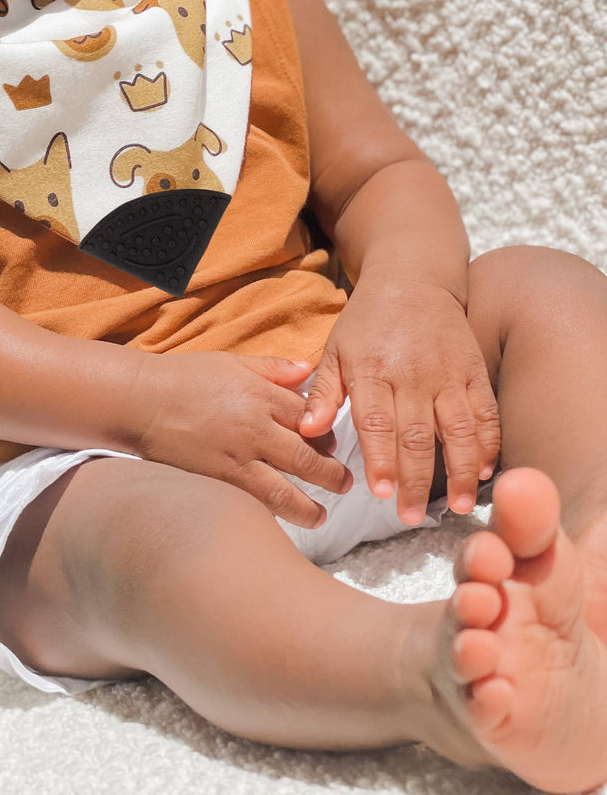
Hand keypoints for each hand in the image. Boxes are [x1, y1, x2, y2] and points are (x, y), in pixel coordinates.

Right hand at [133, 351, 352, 528]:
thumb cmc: (183, 377)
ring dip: (310, 507)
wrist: (138, 401)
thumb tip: (308, 370)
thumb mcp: (231, 362)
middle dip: (332, 474)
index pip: (311, 418)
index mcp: (261, 395)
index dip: (328, 433)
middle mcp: (255, 429)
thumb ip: (272, 368)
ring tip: (321, 515)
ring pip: (286, 491)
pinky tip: (283, 520)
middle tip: (344, 484)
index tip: (333, 443)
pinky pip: (254, 502)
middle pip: (308, 457)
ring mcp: (236, 459)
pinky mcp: (217, 481)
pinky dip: (274, 513)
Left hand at [298, 276, 500, 523]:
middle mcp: (413, 374)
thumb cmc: (367, 321)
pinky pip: (486, 412)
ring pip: (459, 429)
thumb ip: (322, 392)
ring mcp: (448, 374)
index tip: (379, 494)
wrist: (413, 278)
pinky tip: (486, 471)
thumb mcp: (335, 349)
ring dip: (461, 470)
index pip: (376, 422)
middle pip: (417, 435)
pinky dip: (488, 443)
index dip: (380, 460)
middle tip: (409, 516)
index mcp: (373, 370)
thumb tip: (306, 430)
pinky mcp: (474, 371)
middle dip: (414, 479)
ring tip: (457, 505)